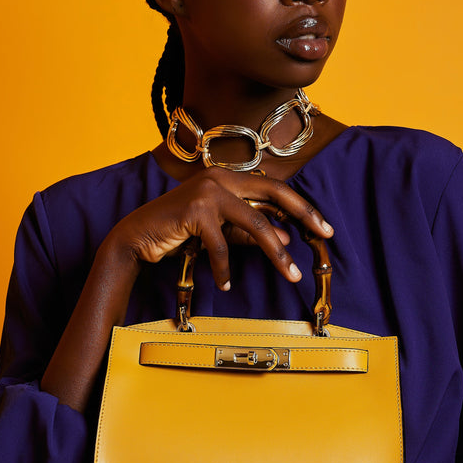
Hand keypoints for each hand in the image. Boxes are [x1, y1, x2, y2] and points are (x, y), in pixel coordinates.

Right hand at [104, 167, 332, 290]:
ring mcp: (208, 191)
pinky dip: (225, 269)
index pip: (275, 189)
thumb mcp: (219, 232)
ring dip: (276, 253)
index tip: (323, 227)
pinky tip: (224, 285)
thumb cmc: (178, 231)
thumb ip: (249, 233)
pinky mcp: (196, 210)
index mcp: (229, 177)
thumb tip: (287, 240)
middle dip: (304, 215)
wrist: (137, 236)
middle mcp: (221, 177)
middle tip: (324, 236)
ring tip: (290, 275)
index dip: (302, 207)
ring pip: (255, 224)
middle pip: (274, 194)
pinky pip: (222, 246)